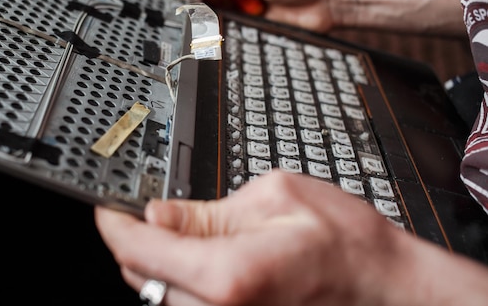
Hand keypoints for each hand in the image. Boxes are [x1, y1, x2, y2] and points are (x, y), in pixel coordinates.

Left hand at [96, 171, 428, 305]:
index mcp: (226, 275)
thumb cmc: (345, 244)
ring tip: (180, 230)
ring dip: (157, 261)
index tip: (107, 206)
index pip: (139, 248)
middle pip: (141, 276)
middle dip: (134, 240)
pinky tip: (201, 257)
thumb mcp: (272, 198)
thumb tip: (158, 213)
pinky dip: (180, 281)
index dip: (114, 222)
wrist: (385, 288)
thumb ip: (205, 211)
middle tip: (145, 208)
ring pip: (159, 295)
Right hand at [180, 0, 333, 33]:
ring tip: (235, 14)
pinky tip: (242, 26)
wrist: (326, 1)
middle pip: (200, 0)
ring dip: (221, 20)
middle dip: (203, 5)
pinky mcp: (249, 30)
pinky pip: (231, 35)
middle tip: (213, 6)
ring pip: (213, 20)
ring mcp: (240, 11)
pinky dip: (233, 33)